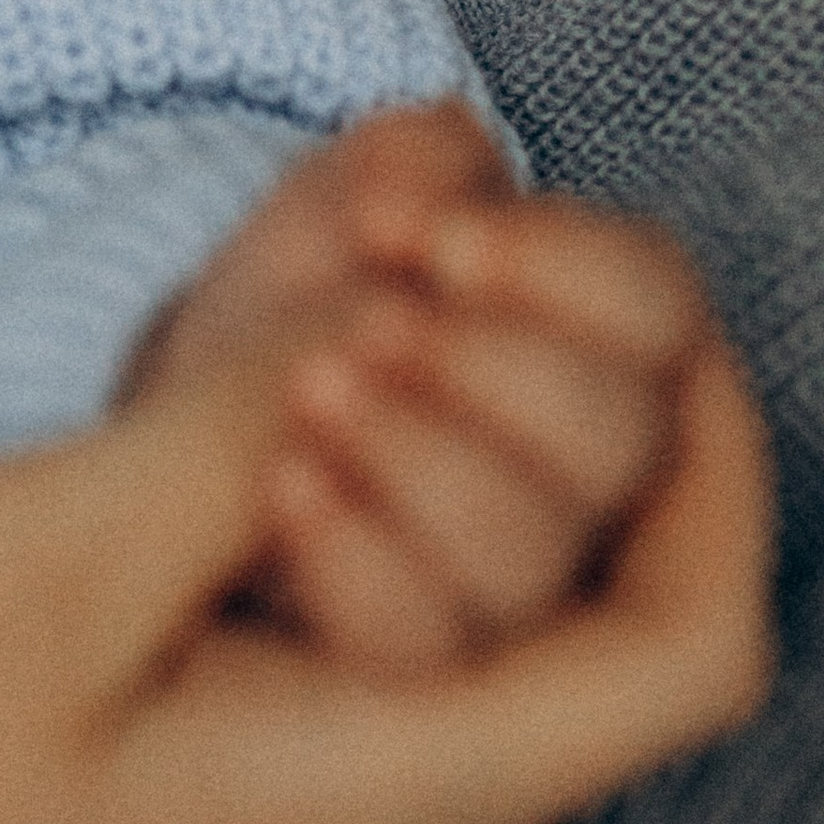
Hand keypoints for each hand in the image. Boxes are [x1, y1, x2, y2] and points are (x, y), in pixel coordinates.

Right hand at [0, 235, 771, 823]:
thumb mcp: (54, 553)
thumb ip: (262, 404)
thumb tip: (407, 271)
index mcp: (378, 803)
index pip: (684, 645)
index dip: (700, 443)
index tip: (586, 273)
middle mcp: (363, 818)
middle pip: (576, 578)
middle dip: (535, 363)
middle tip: (406, 219)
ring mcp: (269, 787)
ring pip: (443, 549)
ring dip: (417, 365)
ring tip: (344, 204)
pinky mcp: (177, 743)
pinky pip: (317, 565)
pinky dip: (314, 416)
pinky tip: (269, 293)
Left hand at [136, 104, 708, 675]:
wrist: (165, 423)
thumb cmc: (282, 308)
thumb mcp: (329, 209)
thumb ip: (406, 166)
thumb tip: (442, 164)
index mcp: (596, 336)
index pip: (657, 304)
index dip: (572, 267)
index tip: (441, 236)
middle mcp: (579, 476)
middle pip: (620, 440)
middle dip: (501, 365)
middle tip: (380, 321)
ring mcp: (503, 584)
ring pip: (527, 555)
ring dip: (424, 455)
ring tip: (315, 387)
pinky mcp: (404, 660)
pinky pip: (419, 643)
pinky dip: (355, 557)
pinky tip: (284, 482)